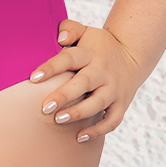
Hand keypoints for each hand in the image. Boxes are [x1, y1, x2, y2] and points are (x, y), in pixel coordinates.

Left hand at [30, 20, 144, 141]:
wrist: (132, 54)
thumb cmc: (97, 45)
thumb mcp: (85, 31)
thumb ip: (69, 29)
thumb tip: (60, 38)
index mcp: (90, 53)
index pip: (69, 58)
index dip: (51, 67)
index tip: (33, 77)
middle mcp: (102, 71)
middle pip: (83, 83)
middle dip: (64, 95)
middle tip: (45, 107)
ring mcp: (113, 89)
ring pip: (97, 103)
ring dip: (79, 113)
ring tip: (59, 120)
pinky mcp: (121, 103)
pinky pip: (112, 120)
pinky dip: (98, 131)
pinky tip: (79, 137)